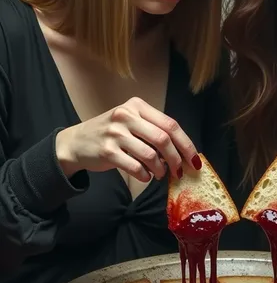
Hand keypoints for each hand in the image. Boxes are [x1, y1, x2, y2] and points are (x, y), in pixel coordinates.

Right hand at [55, 97, 200, 180]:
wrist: (76, 142)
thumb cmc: (111, 134)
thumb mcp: (131, 123)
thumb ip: (154, 131)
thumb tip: (182, 153)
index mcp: (137, 106)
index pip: (170, 124)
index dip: (186, 144)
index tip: (194, 160)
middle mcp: (126, 116)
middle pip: (163, 139)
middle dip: (176, 159)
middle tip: (178, 171)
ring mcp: (115, 133)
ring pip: (150, 155)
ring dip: (160, 169)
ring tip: (159, 174)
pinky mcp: (107, 151)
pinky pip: (135, 167)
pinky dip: (145, 175)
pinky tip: (145, 176)